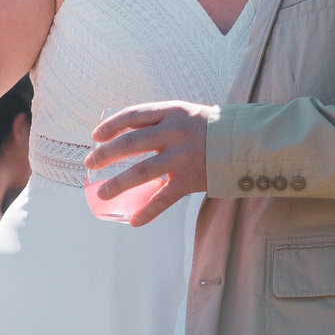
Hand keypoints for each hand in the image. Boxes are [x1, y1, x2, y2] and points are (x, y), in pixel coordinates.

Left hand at [86, 101, 218, 228]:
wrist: (245, 142)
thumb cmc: (208, 128)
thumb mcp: (184, 114)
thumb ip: (159, 122)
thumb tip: (124, 136)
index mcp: (171, 112)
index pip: (132, 116)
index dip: (110, 126)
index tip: (95, 137)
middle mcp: (174, 133)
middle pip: (130, 143)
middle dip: (105, 155)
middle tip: (90, 164)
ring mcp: (181, 157)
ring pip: (141, 172)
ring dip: (117, 183)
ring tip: (101, 193)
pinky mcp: (190, 180)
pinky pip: (163, 199)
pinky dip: (147, 212)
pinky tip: (134, 222)